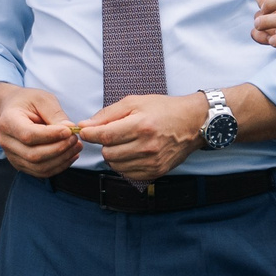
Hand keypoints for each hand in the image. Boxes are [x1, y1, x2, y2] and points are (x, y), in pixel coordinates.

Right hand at [0, 83, 79, 177]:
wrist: (12, 110)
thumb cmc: (28, 102)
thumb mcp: (42, 99)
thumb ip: (55, 114)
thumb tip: (70, 129)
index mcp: (8, 122)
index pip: (29, 135)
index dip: (51, 136)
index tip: (69, 131)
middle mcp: (6, 142)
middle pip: (34, 155)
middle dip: (59, 149)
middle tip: (75, 138)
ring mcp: (12, 156)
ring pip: (39, 167)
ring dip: (62, 159)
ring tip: (76, 147)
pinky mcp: (21, 164)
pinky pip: (41, 172)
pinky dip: (59, 166)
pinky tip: (70, 155)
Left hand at [78, 92, 207, 183]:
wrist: (192, 123)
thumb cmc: (163, 109)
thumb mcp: (135, 102)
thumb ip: (108, 114)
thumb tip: (85, 125)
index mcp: (141, 125)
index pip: (105, 136)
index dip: (90, 134)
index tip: (84, 131)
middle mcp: (147, 146)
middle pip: (108, 153)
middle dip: (104, 143)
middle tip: (112, 134)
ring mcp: (152, 162)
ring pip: (115, 165)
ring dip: (113, 154)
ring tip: (124, 142)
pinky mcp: (156, 172)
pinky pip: (127, 173)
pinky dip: (124, 164)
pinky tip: (131, 152)